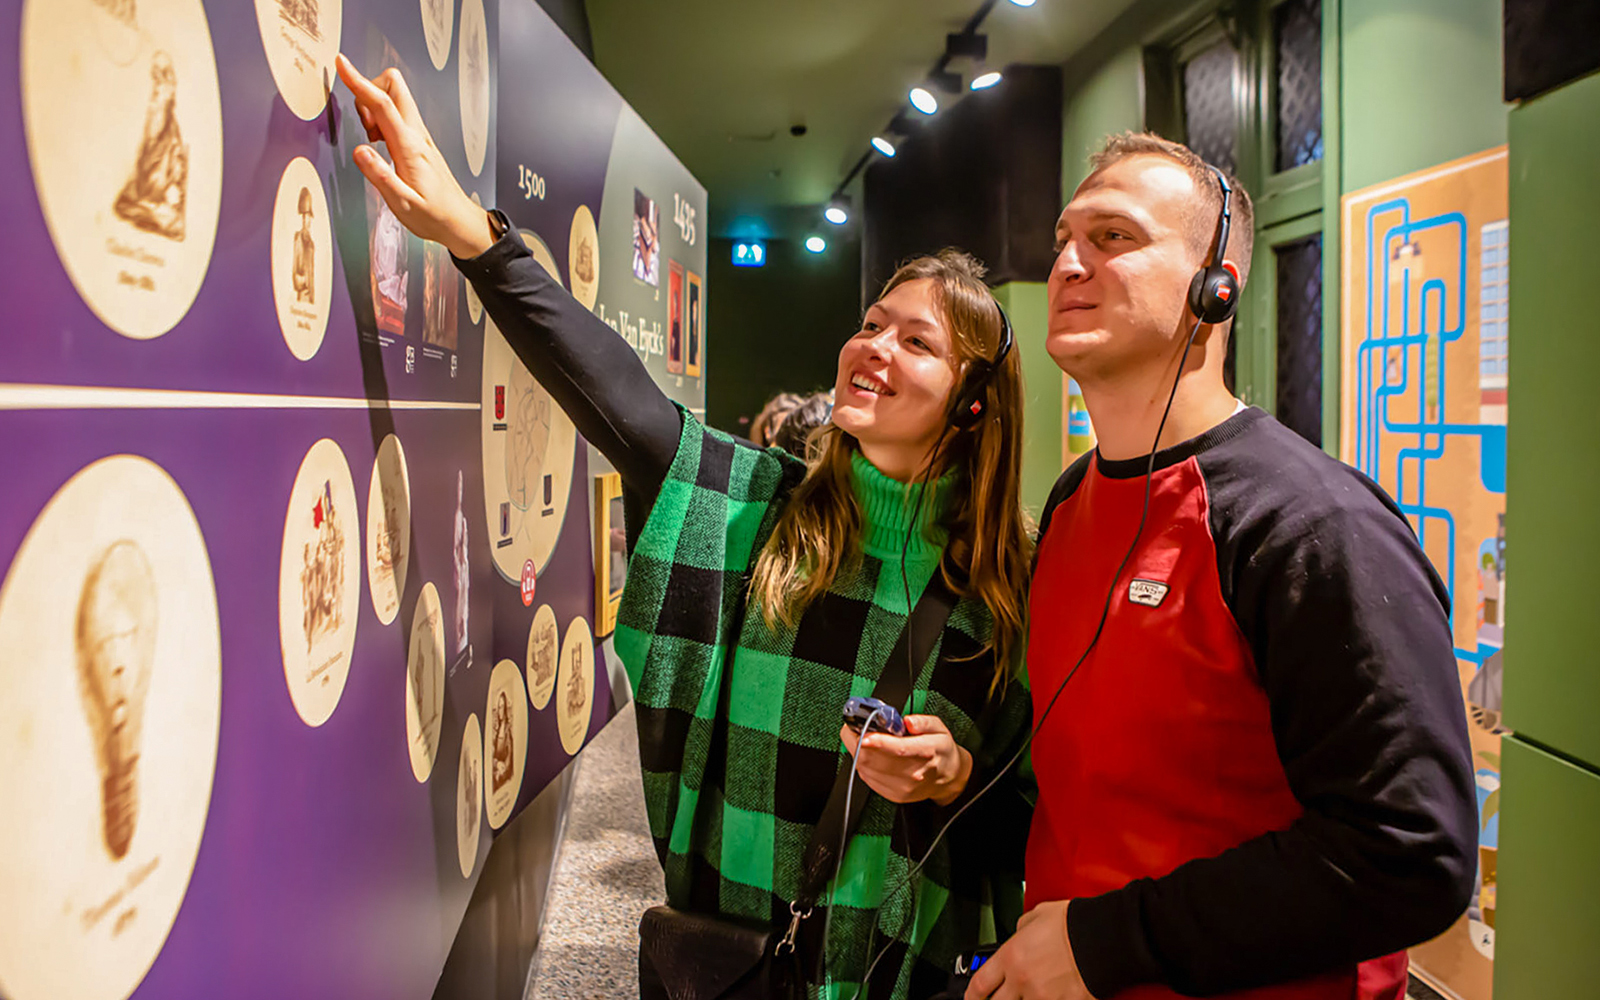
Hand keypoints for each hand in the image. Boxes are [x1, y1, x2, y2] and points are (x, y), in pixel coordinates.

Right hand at [334, 54, 493, 258]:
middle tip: (363, 124)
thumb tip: (359, 150)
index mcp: (409, 147)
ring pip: (395, 97)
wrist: (459, 221)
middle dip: (368, 91)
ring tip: (373, 140)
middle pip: (393, 86)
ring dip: (374, 107)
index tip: (342, 63)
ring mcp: (420, 135)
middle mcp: (417, 135)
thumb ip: (380, 176)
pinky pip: (398, 114)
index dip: (359, 81)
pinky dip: (382, 119)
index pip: (381, 104)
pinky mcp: (419, 141)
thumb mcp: (403, 205)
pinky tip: (380, 144)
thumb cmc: (433, 215)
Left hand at [838, 714, 971, 805]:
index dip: (879, 741)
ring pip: (866, 769)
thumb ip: (923, 721)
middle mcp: (913, 772)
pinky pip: (867, 778)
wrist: (948, 777)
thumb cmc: (941, 751)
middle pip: (876, 759)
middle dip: (858, 741)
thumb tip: (908, 721)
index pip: (900, 749)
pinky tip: (871, 756)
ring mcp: (902, 787)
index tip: (864, 734)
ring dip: (858, 752)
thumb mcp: (939, 728)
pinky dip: (863, 764)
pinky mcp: (894, 795)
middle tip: (856, 728)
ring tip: (864, 740)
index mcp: (927, 752)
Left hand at [965, 901, 1091, 999]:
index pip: (980, 985)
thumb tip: (1018, 937)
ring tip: (1035, 990)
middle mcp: (1023, 980)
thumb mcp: (1037, 916)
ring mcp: (1044, 997)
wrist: (1106, 936)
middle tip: (1001, 997)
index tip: (972, 998)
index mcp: (1012, 956)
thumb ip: (1021, 931)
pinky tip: (1055, 994)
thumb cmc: (1075, 923)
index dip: (972, 996)